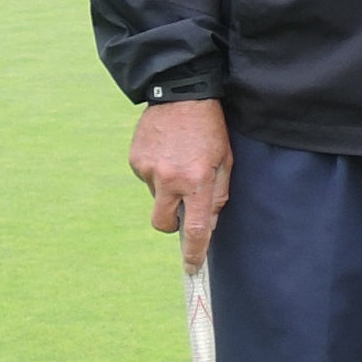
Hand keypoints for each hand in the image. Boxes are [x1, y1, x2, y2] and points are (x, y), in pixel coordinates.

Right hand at [132, 98, 232, 270]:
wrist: (181, 94)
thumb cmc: (210, 129)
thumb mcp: (225, 160)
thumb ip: (218, 195)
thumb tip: (208, 224)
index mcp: (197, 181)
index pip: (195, 228)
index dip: (193, 252)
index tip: (192, 268)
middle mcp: (170, 179)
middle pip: (163, 224)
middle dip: (172, 222)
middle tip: (183, 205)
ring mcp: (148, 170)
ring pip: (156, 198)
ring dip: (168, 189)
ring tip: (179, 160)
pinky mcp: (136, 160)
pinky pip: (147, 179)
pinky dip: (157, 173)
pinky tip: (167, 152)